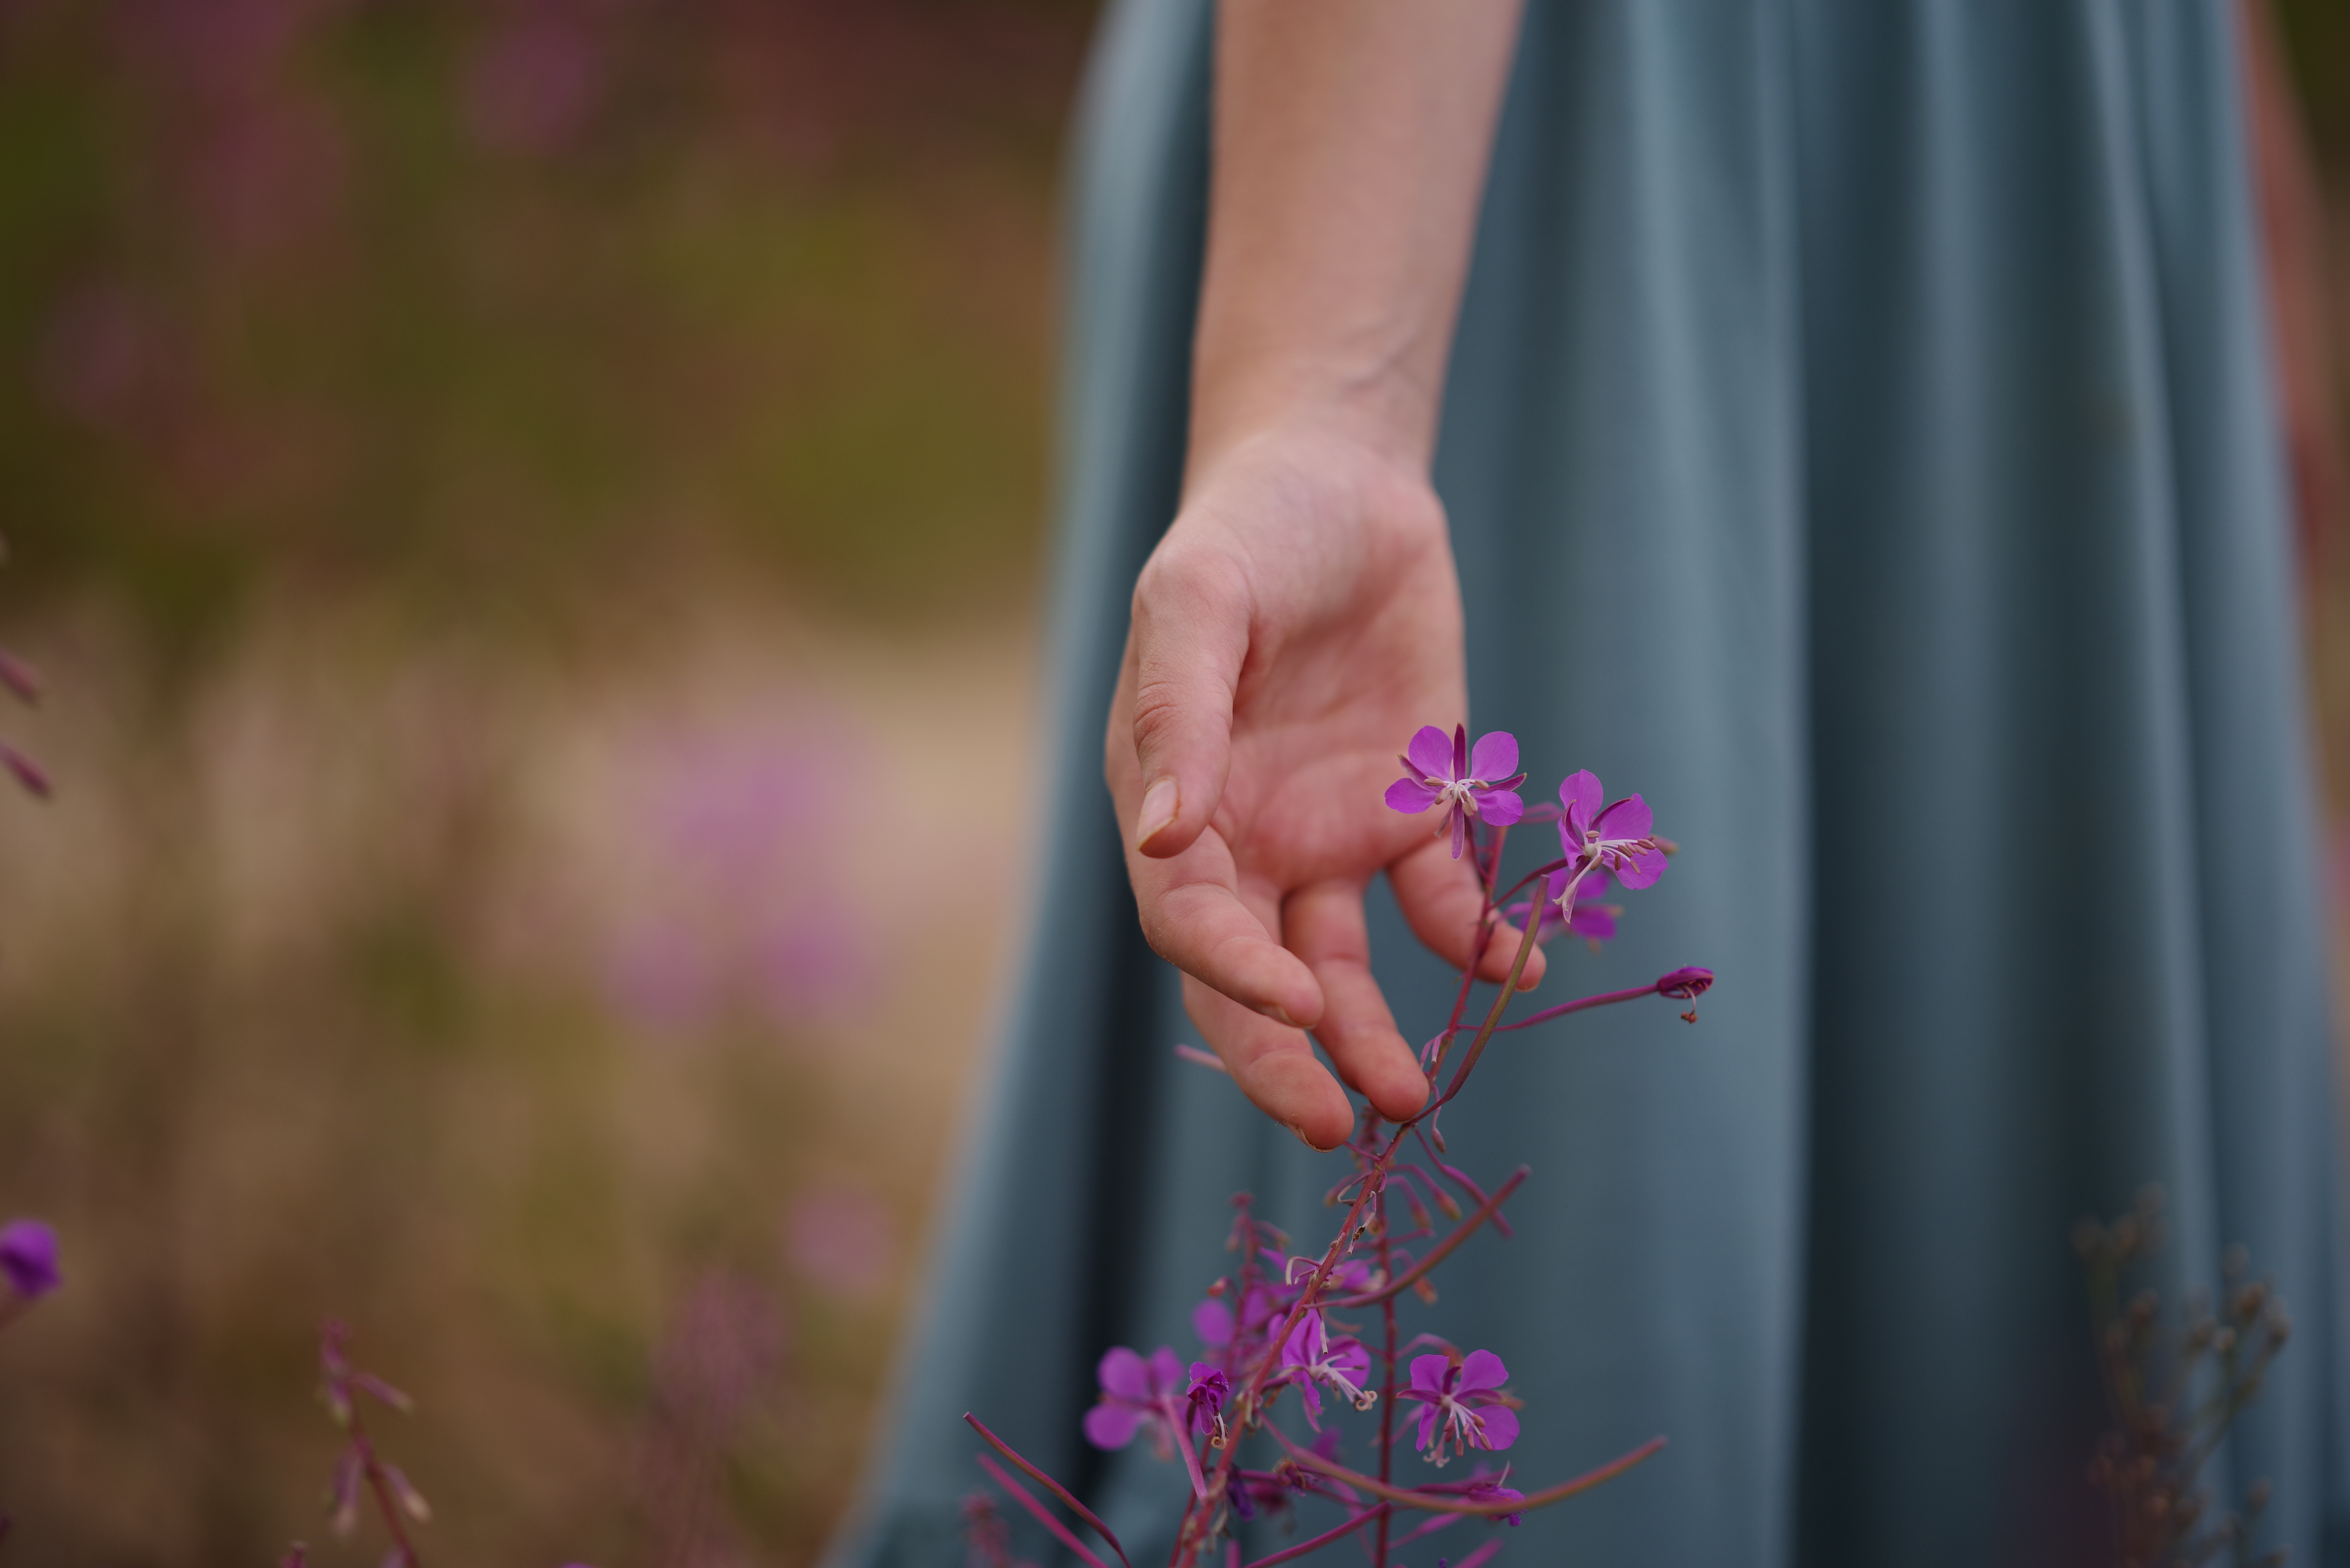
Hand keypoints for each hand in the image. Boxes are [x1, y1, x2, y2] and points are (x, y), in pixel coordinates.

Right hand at [1106, 426, 1544, 1149]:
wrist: (1339, 481)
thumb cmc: (1246, 533)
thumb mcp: (1197, 601)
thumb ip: (1179, 717)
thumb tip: (1162, 840)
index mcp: (1173, 805)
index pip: (1193, 923)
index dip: (1237, 977)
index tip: (1299, 1008)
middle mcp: (1245, 843)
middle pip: (1257, 979)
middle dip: (1289, 1058)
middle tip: (1334, 1128)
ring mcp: (1327, 837)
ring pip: (1345, 966)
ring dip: (1373, 1035)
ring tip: (1414, 1098)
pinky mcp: (1410, 815)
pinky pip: (1441, 901)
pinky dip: (1476, 940)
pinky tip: (1513, 966)